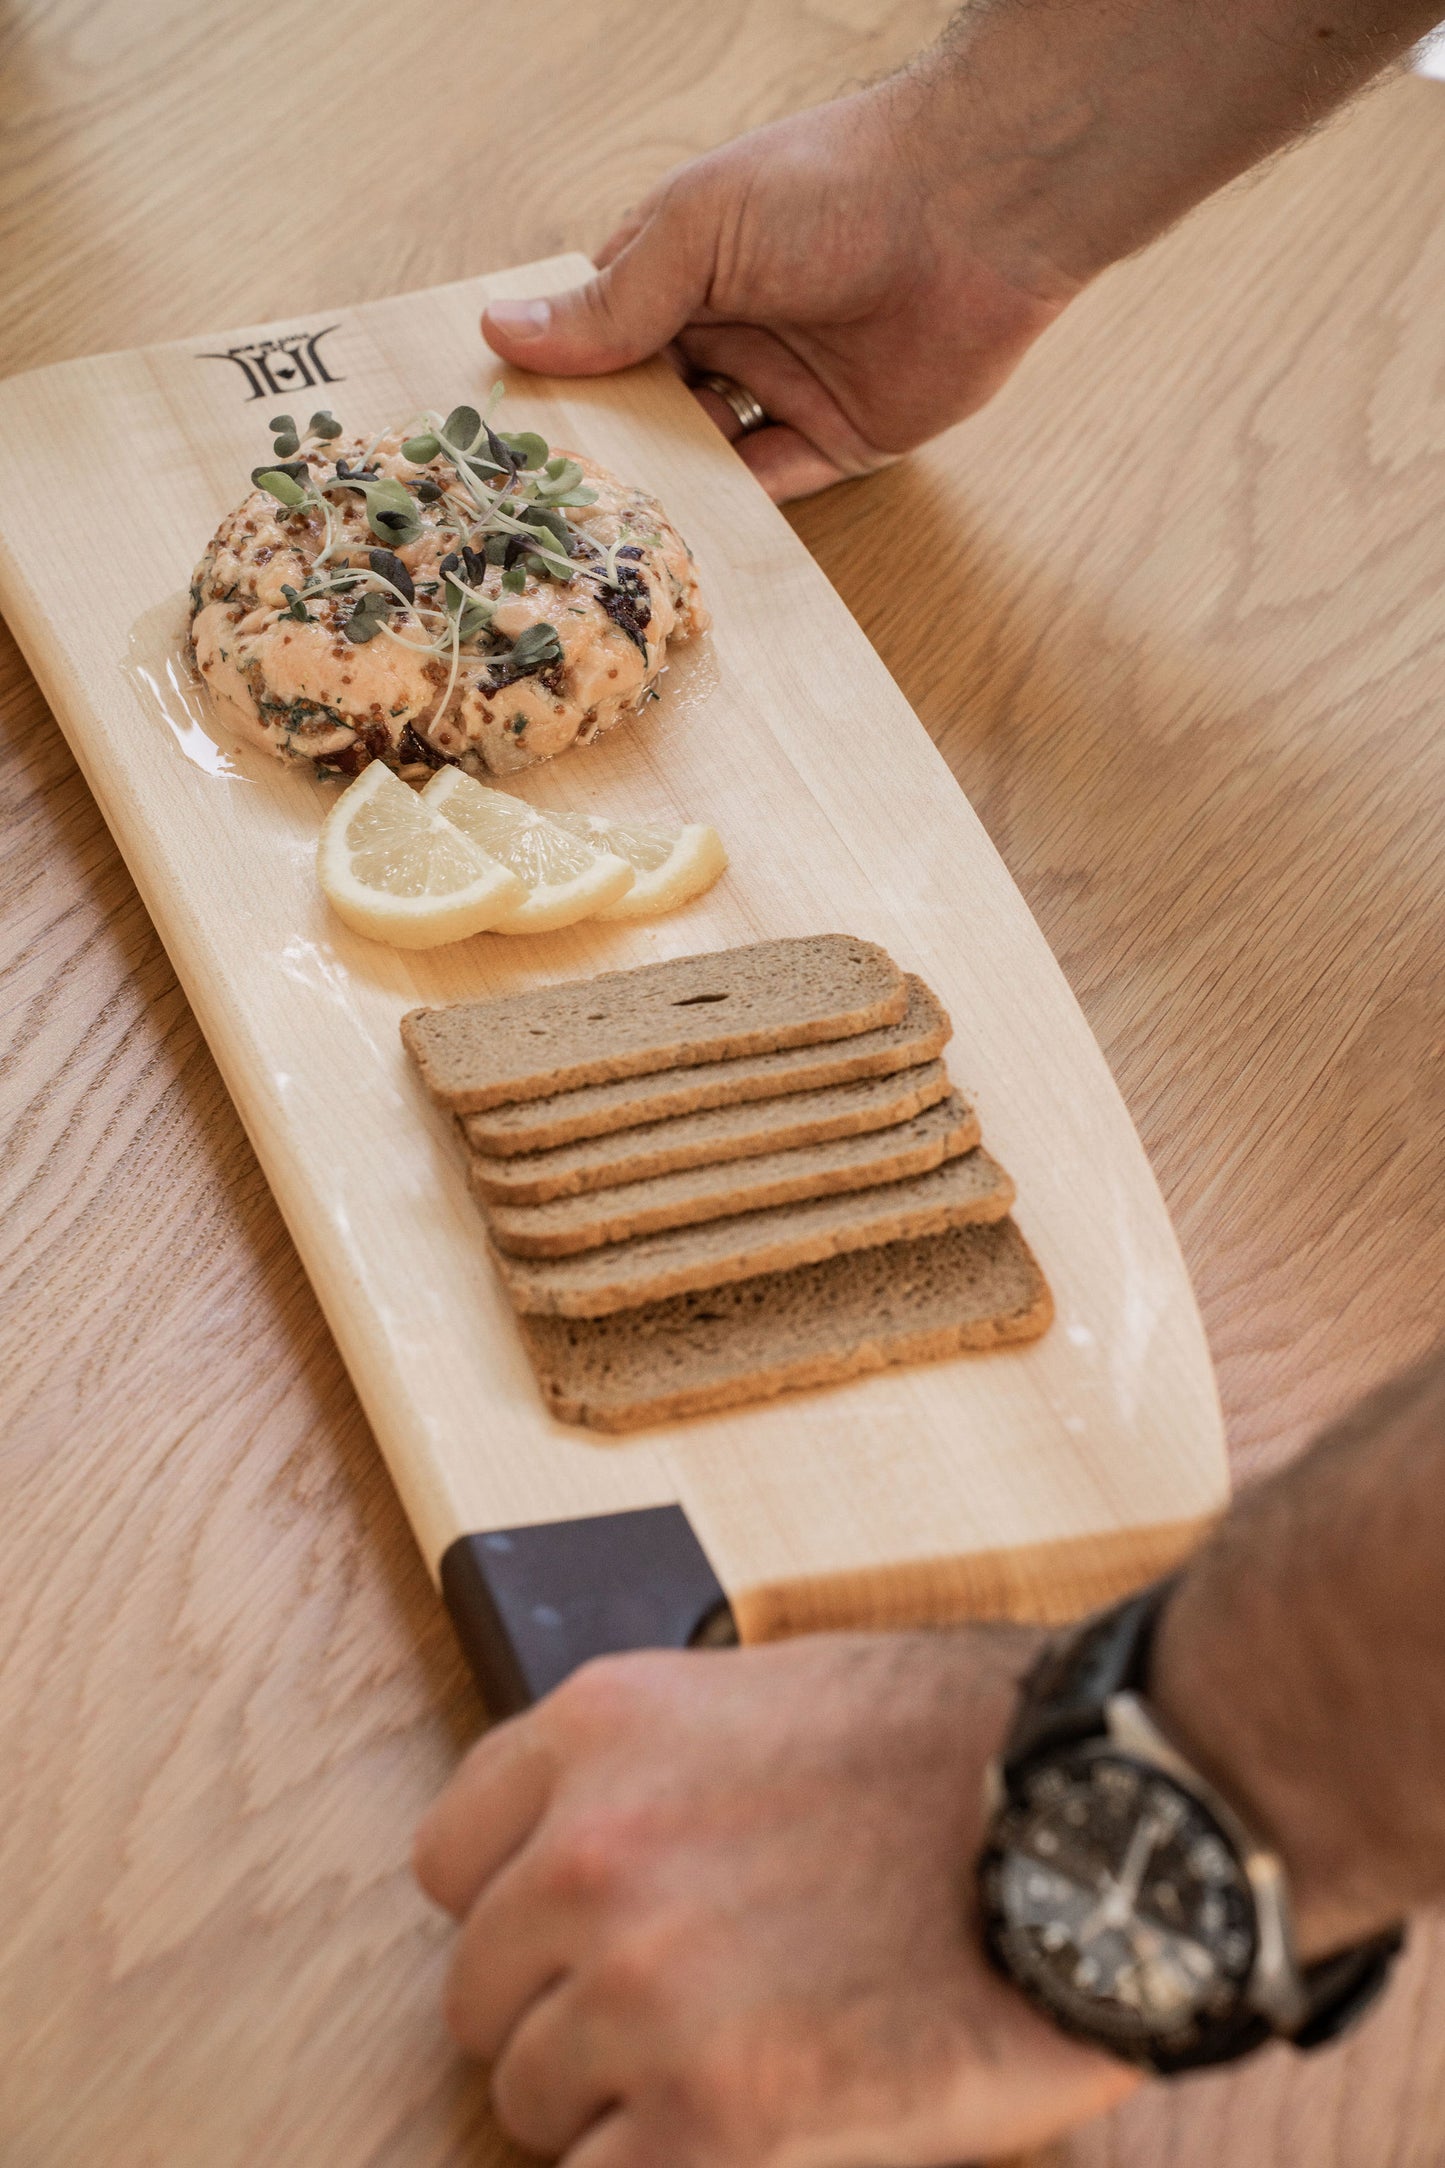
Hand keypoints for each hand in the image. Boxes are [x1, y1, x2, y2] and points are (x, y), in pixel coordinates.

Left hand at [414, 1629, 1138, 2165]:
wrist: (1112, 1814)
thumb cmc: (976, 1744)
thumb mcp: (779, 1695)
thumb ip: (667, 1772)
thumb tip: (612, 1854)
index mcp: (602, 1726)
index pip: (451, 1858)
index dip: (519, 1911)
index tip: (575, 1940)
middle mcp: (590, 1851)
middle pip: (483, 1990)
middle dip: (565, 2011)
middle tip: (677, 2019)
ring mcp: (641, 1988)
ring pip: (535, 2096)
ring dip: (617, 2102)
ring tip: (735, 2070)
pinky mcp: (716, 2118)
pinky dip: (664, 2167)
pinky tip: (752, 2130)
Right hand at [480, 82, 1077, 503]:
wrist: (978, 211)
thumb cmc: (829, 187)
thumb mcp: (695, 234)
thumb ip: (609, 302)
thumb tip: (501, 331)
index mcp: (685, 262)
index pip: (603, 331)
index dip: (559, 378)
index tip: (502, 434)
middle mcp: (730, 325)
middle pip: (650, 403)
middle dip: (608, 447)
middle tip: (545, 506)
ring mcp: (785, 385)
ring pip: (708, 454)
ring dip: (667, 488)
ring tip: (606, 537)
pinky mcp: (844, 438)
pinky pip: (778, 487)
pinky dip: (738, 516)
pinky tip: (687, 544)